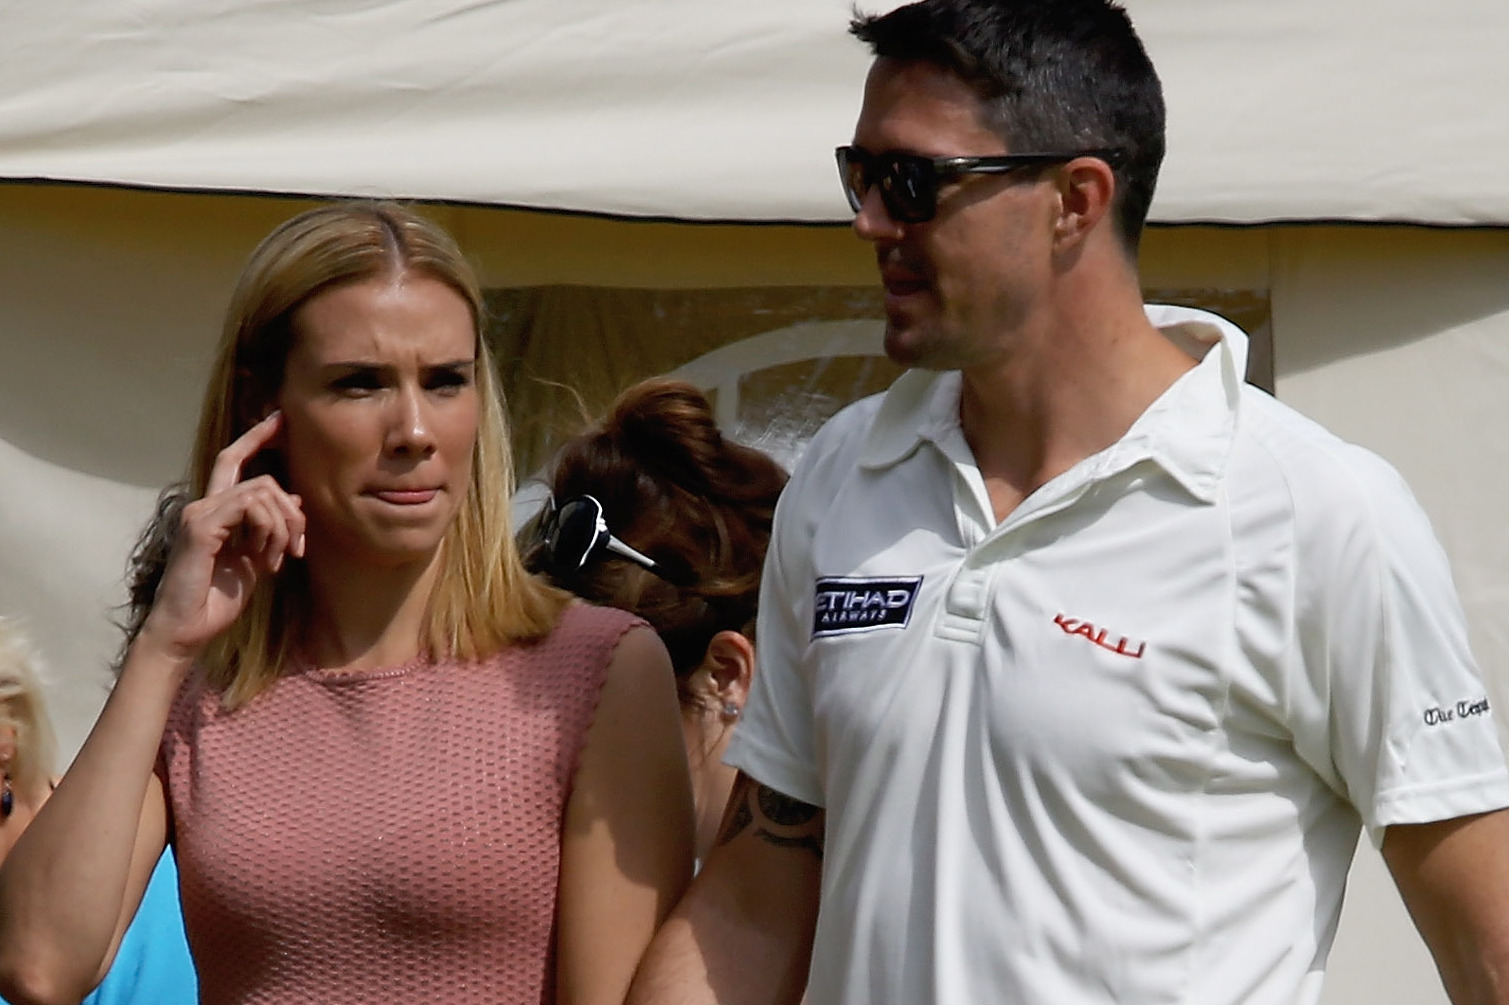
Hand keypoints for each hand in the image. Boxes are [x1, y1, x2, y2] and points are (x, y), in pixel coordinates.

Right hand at [136, 413, 305, 663]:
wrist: (188, 630)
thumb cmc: (217, 599)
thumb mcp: (255, 558)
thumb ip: (271, 528)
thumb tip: (294, 498)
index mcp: (216, 511)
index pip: (235, 460)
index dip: (257, 436)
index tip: (281, 417)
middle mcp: (204, 505)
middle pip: (262, 479)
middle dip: (293, 511)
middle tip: (298, 548)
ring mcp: (200, 514)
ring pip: (262, 492)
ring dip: (284, 528)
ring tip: (279, 560)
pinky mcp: (201, 528)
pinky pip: (251, 508)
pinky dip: (269, 532)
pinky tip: (265, 560)